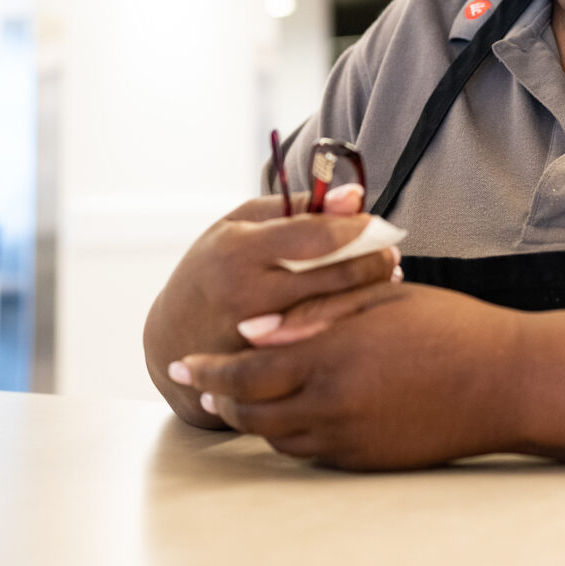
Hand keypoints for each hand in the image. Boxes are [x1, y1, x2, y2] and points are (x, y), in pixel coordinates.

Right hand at [143, 184, 398, 425]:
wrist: (172, 339)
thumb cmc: (213, 268)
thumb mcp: (241, 225)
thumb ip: (298, 208)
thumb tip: (355, 196)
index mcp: (240, 251)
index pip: (316, 237)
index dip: (358, 229)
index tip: (380, 223)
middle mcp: (247, 295)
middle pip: (334, 278)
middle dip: (374, 262)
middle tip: (392, 252)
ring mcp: (257, 339)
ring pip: (336, 315)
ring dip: (370, 293)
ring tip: (387, 276)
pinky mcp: (267, 369)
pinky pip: (323, 346)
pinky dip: (349, 326)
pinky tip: (363, 311)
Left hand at [170, 282, 526, 469]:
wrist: (505, 381)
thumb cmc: (450, 326)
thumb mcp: (378, 299)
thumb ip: (311, 312)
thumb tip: (252, 329)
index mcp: (331, 358)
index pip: (245, 371)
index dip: (208, 368)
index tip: (184, 362)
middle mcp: (333, 406)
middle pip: (252, 412)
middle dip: (222, 396)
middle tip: (204, 383)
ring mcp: (350, 440)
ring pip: (278, 437)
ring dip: (254, 417)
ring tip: (244, 396)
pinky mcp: (368, 461)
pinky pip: (312, 452)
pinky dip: (292, 433)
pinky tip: (297, 411)